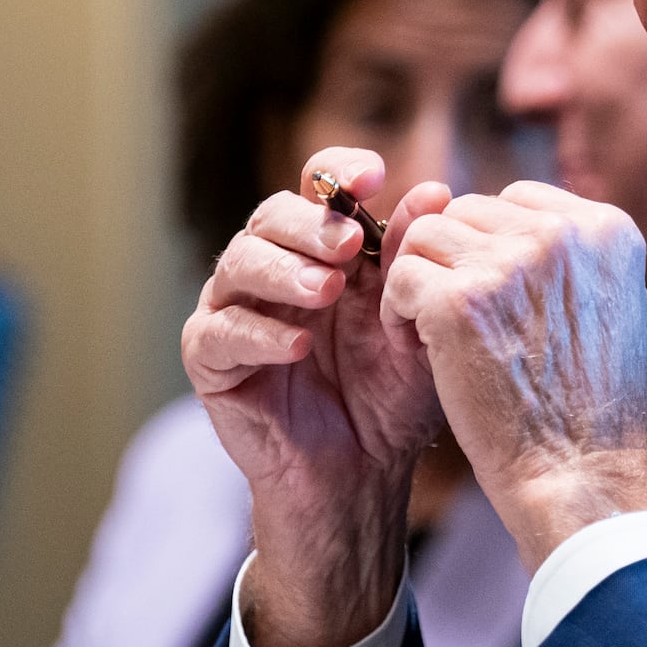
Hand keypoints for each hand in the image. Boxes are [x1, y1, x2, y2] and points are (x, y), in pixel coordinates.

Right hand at [183, 148, 454, 646]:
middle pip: (270, 216)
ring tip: (329, 293)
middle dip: (311, 223)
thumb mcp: (412, 324)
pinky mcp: (211, 361)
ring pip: (238, 263)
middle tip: (351, 243)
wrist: (363, 475)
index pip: (314, 187)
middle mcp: (271, 271)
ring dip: (284, 271)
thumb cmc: (391, 396)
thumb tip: (435, 189)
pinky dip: (258, 334)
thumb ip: (414, 262)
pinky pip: (219, 333)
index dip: (336, 172)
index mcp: (320, 250)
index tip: (372, 174)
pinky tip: (299, 347)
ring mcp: (235, 312)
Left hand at [381, 182, 646, 568]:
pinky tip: (421, 352)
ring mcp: (511, 261)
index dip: (491, 247)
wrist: (580, 475)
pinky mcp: (460, 298)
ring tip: (436, 337)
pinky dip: (398, 313)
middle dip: (453, 262)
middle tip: (460, 322)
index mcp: (607, 228)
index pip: (517, 199)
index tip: (496, 300)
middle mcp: (563, 232)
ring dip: (421, 282)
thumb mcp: (612, 310)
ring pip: (426, 236)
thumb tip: (518, 229)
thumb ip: (572, 260)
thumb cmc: (593, 410)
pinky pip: (400, 275)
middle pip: (467, 211)